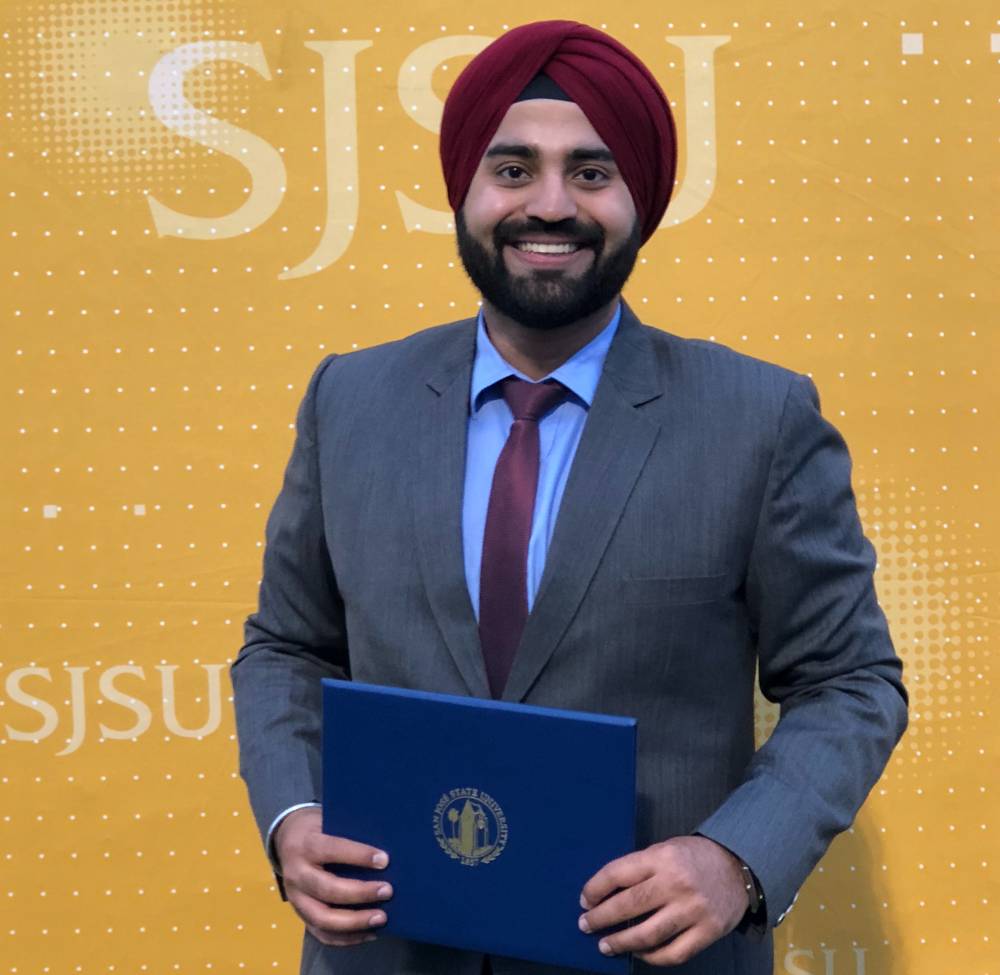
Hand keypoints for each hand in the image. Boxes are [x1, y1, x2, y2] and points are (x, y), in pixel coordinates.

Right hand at [274, 806, 391, 946]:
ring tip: (381, 918)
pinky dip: (347, 938)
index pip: (332, 850)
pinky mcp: (300, 915)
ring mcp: (296, 898)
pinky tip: (370, 933)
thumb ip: (350, 833)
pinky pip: (321, 933)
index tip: (384, 860)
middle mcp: (297, 874)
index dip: (358, 856)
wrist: (286, 838)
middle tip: (387, 891)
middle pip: (327, 889)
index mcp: (306, 845)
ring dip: (355, 921)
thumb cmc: (318, 828)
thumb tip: (384, 849)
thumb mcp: (328, 820)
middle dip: (359, 893)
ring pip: (322, 917)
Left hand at [578, 836, 748, 966]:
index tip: (585, 901)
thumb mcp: (666, 849)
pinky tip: (639, 953)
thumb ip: (642, 868)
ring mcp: (692, 910)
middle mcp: (675, 883)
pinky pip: (674, 953)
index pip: (618, 873)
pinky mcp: (707, 932)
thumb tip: (608, 892)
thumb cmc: (694, 857)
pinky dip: (652, 957)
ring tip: (606, 946)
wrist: (738, 866)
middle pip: (629, 905)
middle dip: (601, 918)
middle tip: (586, 926)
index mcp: (661, 857)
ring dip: (621, 943)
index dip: (596, 889)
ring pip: (648, 934)